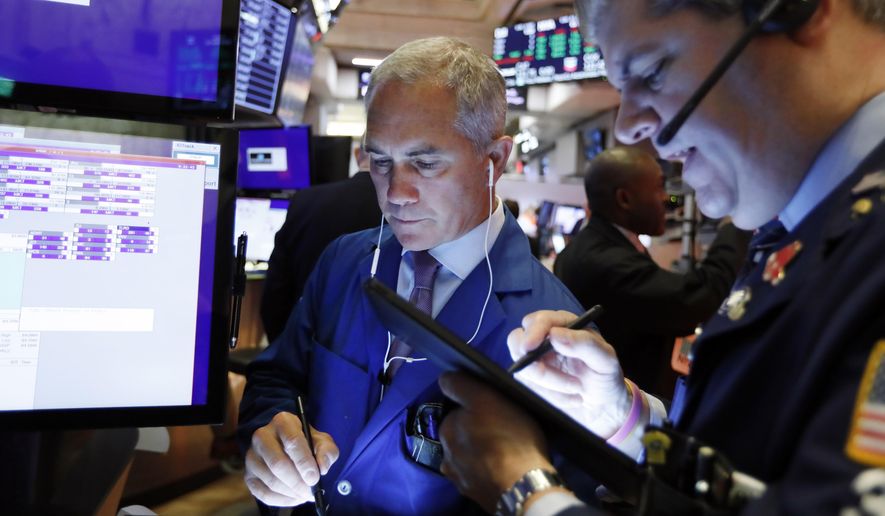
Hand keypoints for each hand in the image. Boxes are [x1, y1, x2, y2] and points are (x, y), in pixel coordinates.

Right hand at [244, 411, 339, 506]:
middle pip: (278, 463)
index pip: (292, 441)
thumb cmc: (308, 443)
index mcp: (283, 421)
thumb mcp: (322, 442)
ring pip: (271, 480)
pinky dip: (282, 500)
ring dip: (291, 492)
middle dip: (297, 482)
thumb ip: (327, 451)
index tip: (314, 478)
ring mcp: (252, 456)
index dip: (304, 462)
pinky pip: (263, 493)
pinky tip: (295, 497)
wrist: (288, 447)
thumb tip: (322, 467)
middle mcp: (262, 436)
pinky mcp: (248, 475)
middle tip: (311, 491)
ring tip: (305, 494)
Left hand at [438, 372, 554, 512]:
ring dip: (479, 452)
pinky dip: (486, 471)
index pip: (457, 411)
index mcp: (447, 429)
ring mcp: (459, 477)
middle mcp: (446, 454)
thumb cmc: (508, 437)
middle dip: (475, 430)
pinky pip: (478, 475)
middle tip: (500, 430)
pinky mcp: (474, 494)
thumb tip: (444, 379)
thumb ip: (461, 386)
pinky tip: (502, 468)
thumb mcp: (486, 398)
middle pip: (461, 434)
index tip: (492, 410)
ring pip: (468, 456)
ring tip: (503, 452)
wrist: (524, 486)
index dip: (475, 408)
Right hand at [508, 310, 630, 437]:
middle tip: (548, 375)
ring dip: (550, 384)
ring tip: (577, 389)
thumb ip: (584, 343)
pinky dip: (551, 396)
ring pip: (522, 368)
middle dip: (532, 362)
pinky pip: (529, 388)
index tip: (530, 347)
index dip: (532, 332)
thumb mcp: (605, 359)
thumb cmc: (605, 375)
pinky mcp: (531, 380)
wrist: (603, 403)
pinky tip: (570, 398)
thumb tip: (555, 334)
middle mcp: (544, 339)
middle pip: (517, 341)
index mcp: (563, 325)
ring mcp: (535, 359)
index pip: (538, 321)